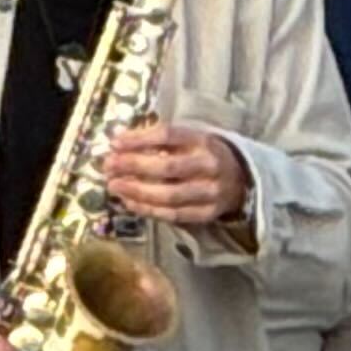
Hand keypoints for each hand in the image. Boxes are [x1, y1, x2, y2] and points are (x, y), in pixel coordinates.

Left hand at [101, 121, 247, 230]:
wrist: (242, 180)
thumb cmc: (205, 154)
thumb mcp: (190, 138)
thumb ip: (158, 138)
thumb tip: (118, 139)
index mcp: (204, 140)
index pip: (169, 136)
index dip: (139, 139)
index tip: (115, 142)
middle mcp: (209, 166)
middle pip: (167, 168)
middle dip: (133, 167)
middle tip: (109, 166)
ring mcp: (210, 192)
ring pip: (169, 195)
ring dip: (137, 192)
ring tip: (114, 186)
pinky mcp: (207, 213)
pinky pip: (173, 214)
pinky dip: (148, 210)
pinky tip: (129, 202)